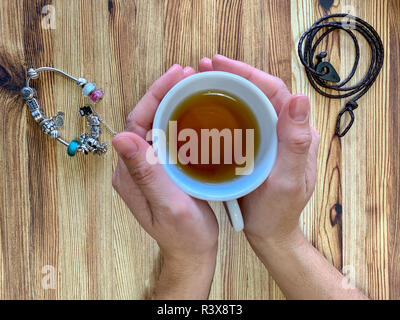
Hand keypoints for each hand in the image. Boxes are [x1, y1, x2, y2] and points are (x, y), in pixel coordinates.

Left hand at [112, 65, 218, 298]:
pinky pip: (168, 138)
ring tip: (192, 85)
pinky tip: (196, 111)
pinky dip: (181, 120)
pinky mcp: (162, 170)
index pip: (136, 123)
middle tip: (187, 74)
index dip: (154, 96)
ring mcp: (148, 168)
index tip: (175, 76)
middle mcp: (135, 167)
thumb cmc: (184, 234)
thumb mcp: (169, 205)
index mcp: (130, 174)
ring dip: (173, 103)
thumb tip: (121, 137)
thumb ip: (146, 173)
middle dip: (164, 94)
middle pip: (145, 120)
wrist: (192, 252)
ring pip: (157, 127)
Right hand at [199, 55, 319, 247]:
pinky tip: (206, 106)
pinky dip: (224, 108)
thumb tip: (299, 98)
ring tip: (200, 79)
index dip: (248, 73)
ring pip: (249, 103)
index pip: (274, 90)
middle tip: (203, 67)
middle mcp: (284, 129)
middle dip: (232, 75)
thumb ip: (295, 142)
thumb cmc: (279, 211)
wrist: (270, 232)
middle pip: (259, 92)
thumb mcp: (287, 180)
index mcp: (296, 132)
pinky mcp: (256, 146)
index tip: (219, 64)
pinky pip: (241, 119)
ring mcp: (269, 137)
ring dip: (226, 88)